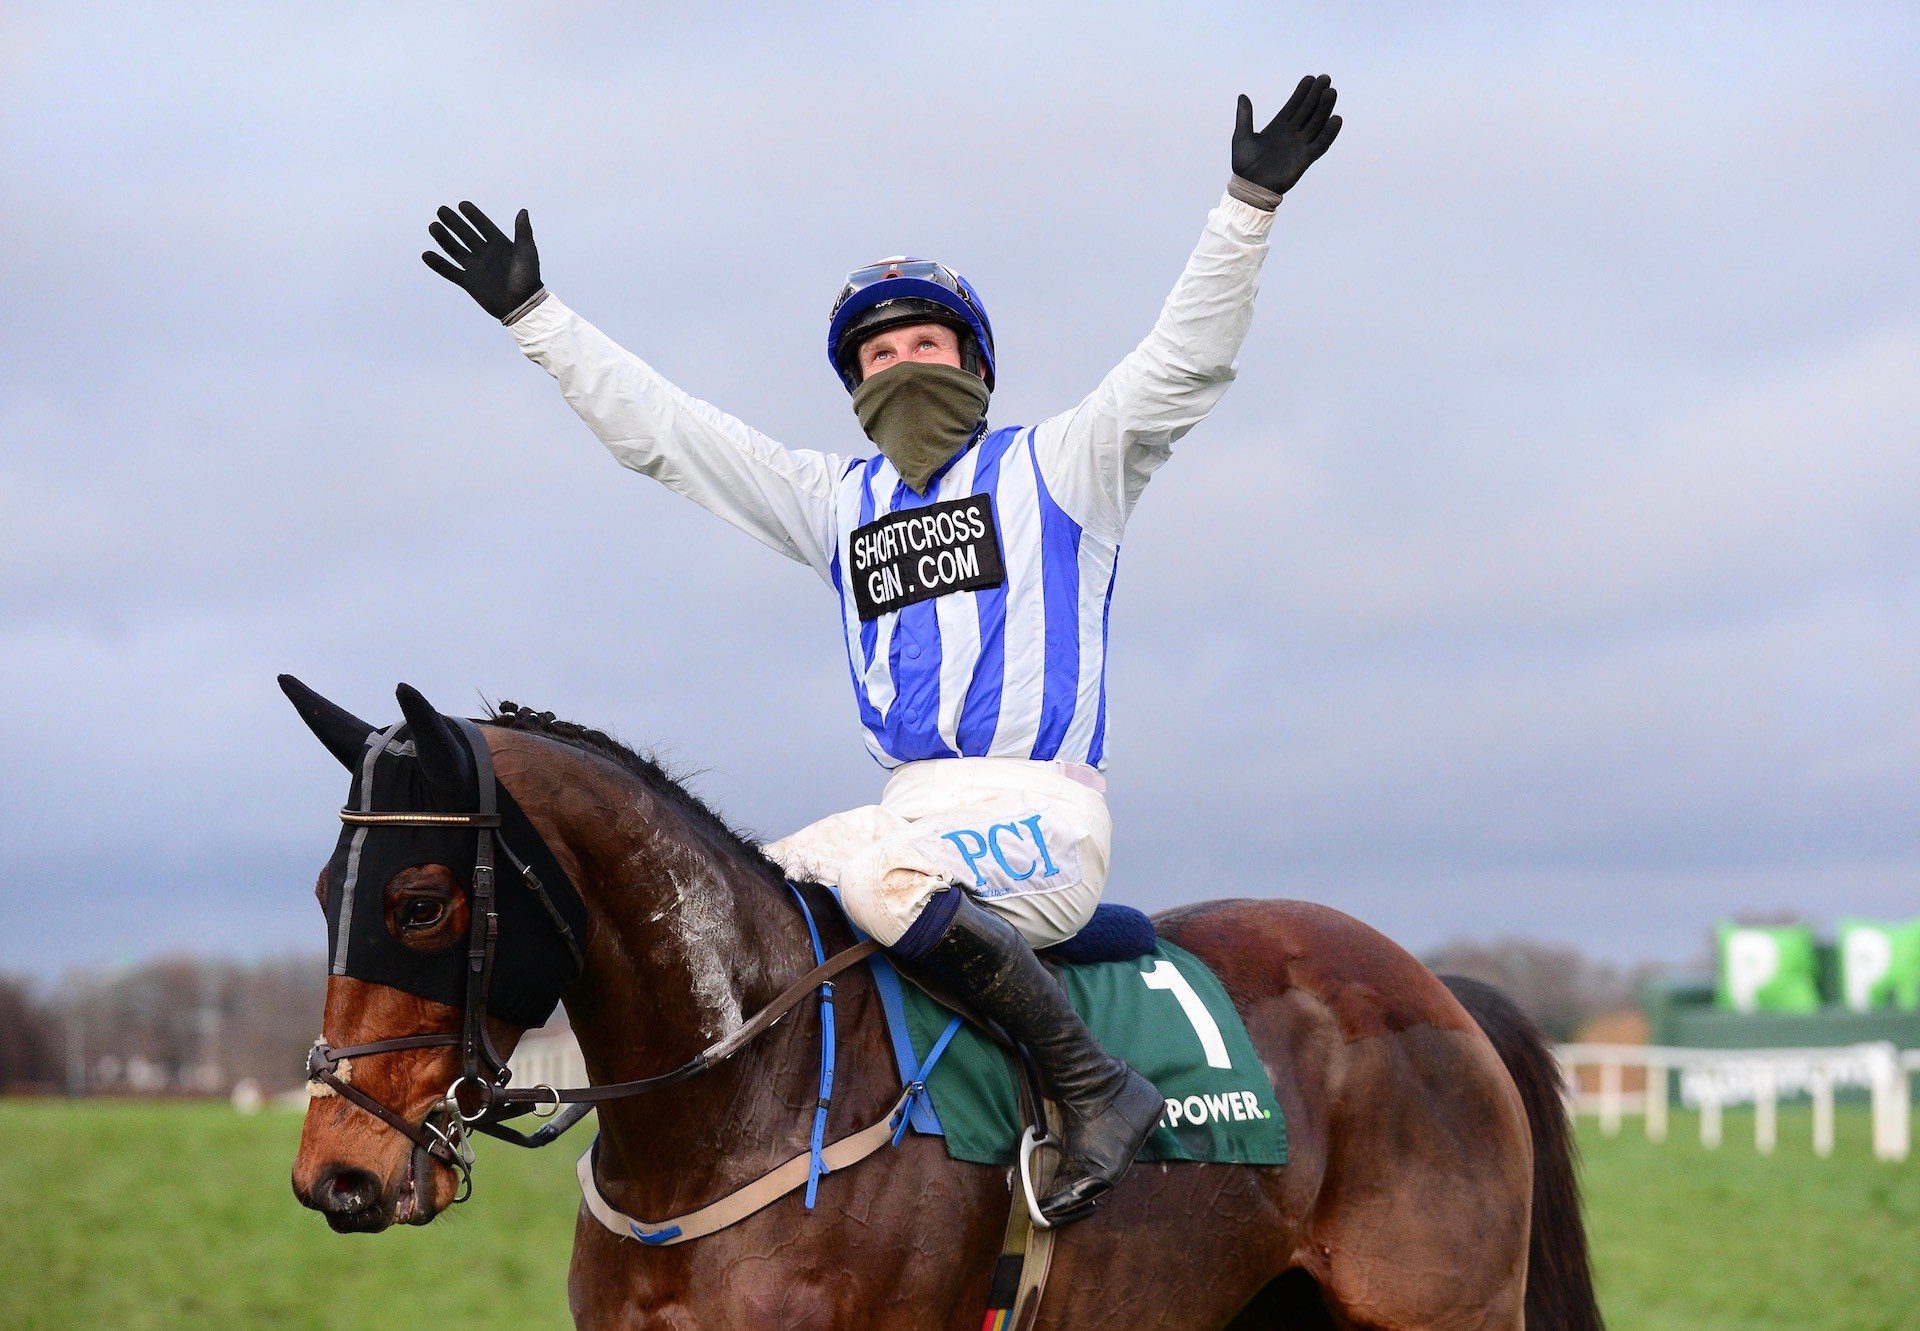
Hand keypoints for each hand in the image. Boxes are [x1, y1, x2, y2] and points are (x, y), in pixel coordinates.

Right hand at [421, 201, 542, 319]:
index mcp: (500, 245)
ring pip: (456, 250)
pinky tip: (426, 254)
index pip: (483, 226)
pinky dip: (438, 264)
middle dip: (454, 223)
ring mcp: (476, 268)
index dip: (473, 216)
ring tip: (433, 226)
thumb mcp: (526, 252)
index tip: (462, 205)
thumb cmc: (528, 278)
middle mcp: (486, 254)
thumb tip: (523, 210)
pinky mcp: (469, 283)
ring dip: (444, 239)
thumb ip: (523, 232)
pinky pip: (450, 272)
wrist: (522, 305)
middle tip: (441, 210)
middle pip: (466, 235)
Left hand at [1233, 75, 1341, 198]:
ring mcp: (1300, 145)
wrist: (1250, 188)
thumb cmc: (1244, 165)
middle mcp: (1292, 134)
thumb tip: (1242, 96)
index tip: (1310, 78)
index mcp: (1278, 127)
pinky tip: (1336, 119)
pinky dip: (1329, 133)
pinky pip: (1320, 144)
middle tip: (1325, 79)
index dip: (1302, 92)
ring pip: (1316, 123)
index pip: (1293, 106)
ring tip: (1331, 92)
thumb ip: (1244, 116)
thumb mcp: (1242, 136)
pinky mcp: (1305, 159)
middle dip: (1316, 95)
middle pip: (1308, 111)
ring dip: (1324, 109)